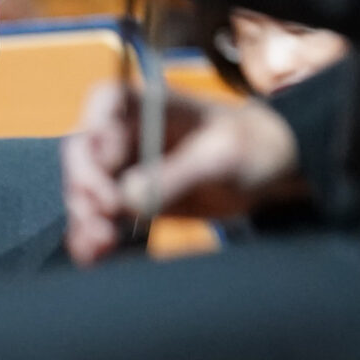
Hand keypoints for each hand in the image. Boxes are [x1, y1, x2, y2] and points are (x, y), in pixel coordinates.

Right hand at [62, 78, 299, 265]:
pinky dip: (94, 239)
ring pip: (86, 192)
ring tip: (99, 246)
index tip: (108, 164)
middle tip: (100, 219)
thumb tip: (125, 200)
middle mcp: (129, 133)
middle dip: (84, 188)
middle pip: (84, 154)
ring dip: (85, 220)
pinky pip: (102, 220)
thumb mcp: (222, 156)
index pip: (103, 102)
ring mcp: (127, 169)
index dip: (96, 131)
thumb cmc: (255, 146)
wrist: (276, 173)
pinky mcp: (132, 203)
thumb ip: (175, 175)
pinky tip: (96, 256)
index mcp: (150, 103)